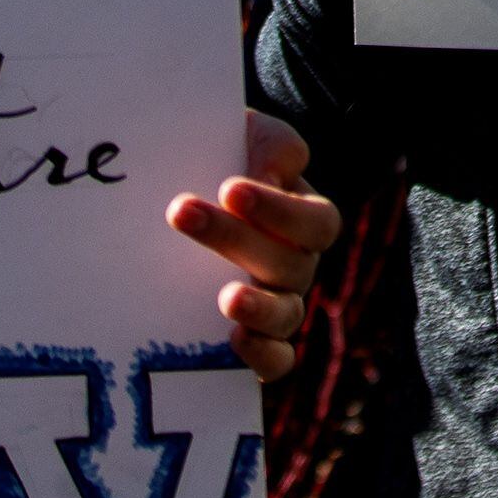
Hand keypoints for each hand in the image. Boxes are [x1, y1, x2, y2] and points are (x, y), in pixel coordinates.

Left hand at [165, 107, 339, 380]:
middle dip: (235, 239)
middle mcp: (297, 267)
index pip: (315, 222)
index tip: (229, 188)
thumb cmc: (222, 158)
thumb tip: (268, 175)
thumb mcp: (248, 136)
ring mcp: (275, 307)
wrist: (184, 186)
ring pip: (287, 316)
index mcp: (305, 219)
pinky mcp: (248, 341)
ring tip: (225, 297)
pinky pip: (275, 361)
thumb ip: (270, 144)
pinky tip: (233, 338)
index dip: (279, 210)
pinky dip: (262, 355)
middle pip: (290, 265)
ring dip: (258, 306)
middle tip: (182, 212)